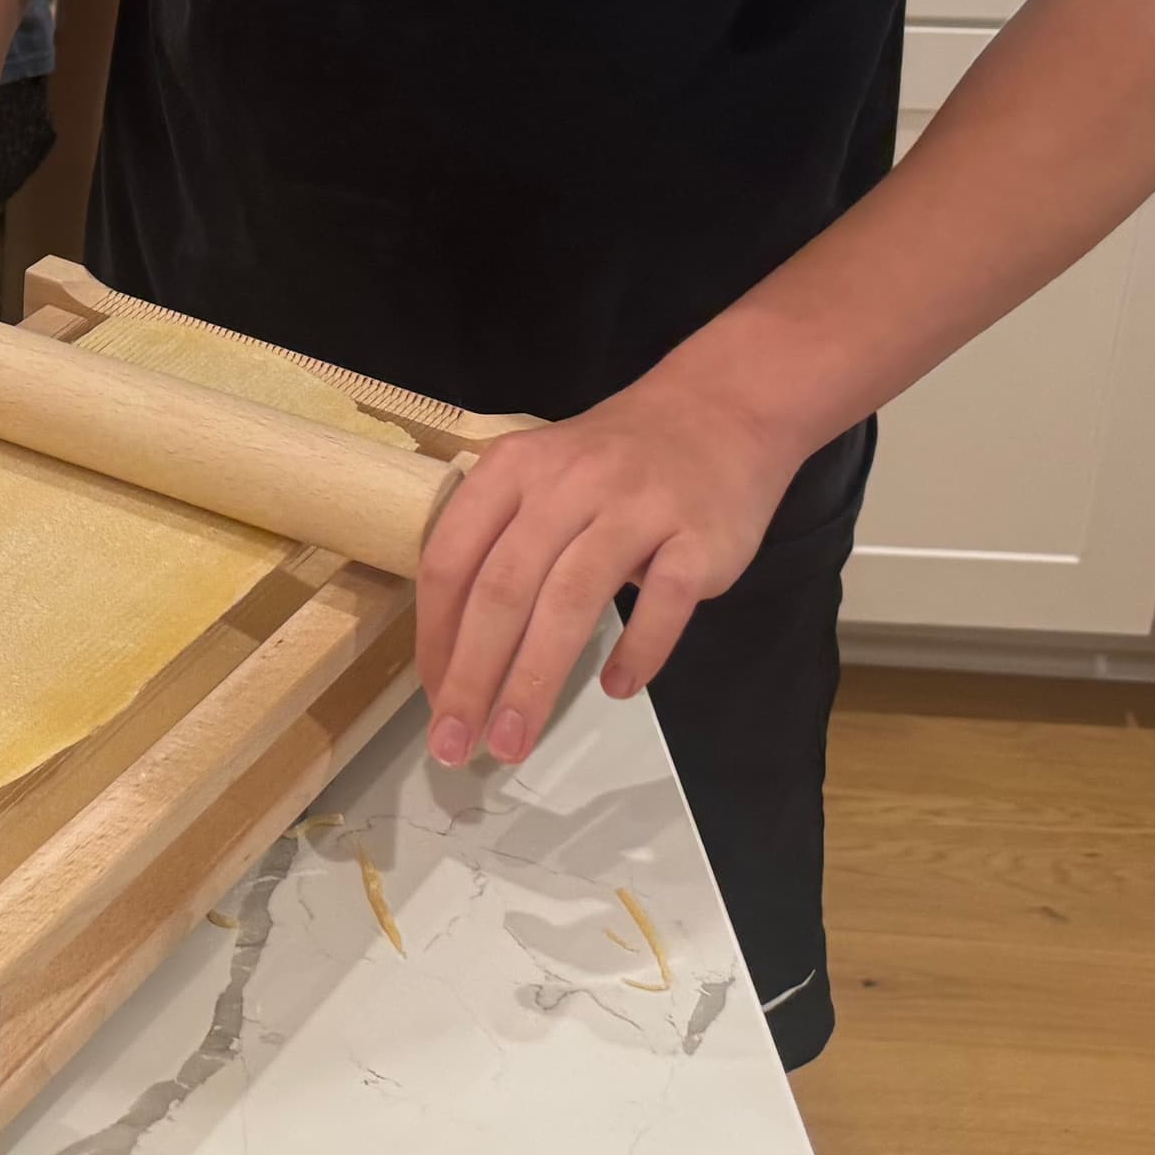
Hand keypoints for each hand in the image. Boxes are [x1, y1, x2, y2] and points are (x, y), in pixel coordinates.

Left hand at [411, 374, 804, 767]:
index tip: (433, 699)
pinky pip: (663, 604)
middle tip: (458, 744)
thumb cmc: (613, 461)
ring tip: (514, 739)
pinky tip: (617, 689)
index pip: (451, 561)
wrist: (721, 410)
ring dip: (536, 681)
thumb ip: (499, 545)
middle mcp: (566, 483)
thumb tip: (457, 652)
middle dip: (473, 677)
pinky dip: (638, 651)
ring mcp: (635, 507)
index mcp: (511, 470)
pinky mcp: (697, 535)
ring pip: (570, 602)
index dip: (435, 638)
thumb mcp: (539, 476)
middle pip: (503, 591)